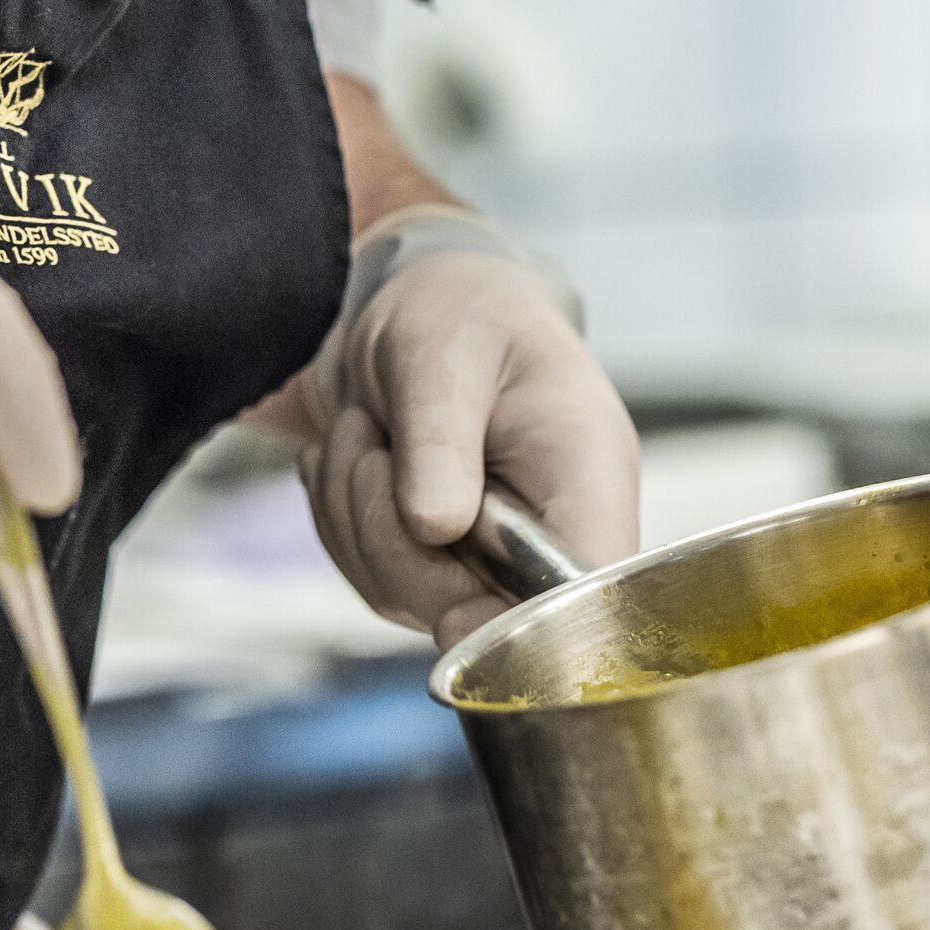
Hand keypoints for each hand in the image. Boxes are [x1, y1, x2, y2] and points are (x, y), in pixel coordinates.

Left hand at [296, 211, 636, 644]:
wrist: (416, 303)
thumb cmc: (458, 311)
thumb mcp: (443, 352)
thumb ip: (442, 440)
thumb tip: (436, 529)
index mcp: (590, 482)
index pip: (586, 600)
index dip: (523, 626)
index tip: (449, 596)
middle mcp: (549, 539)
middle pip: (477, 615)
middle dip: (391, 535)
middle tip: (369, 438)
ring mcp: (487, 563)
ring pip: (404, 597)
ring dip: (353, 509)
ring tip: (364, 425)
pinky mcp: (432, 568)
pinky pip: (368, 578)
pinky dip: (339, 514)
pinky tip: (355, 452)